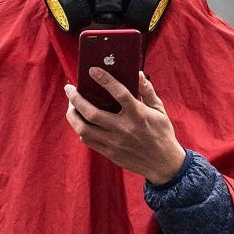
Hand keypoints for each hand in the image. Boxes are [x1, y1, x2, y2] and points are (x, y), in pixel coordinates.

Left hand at [64, 68, 186, 184]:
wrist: (164, 164)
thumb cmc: (162, 132)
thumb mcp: (159, 109)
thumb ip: (147, 90)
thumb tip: (137, 73)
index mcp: (138, 115)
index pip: (119, 93)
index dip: (105, 80)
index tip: (92, 70)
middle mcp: (124, 129)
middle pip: (92, 113)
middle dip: (75, 99)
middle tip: (69, 89)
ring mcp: (115, 143)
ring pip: (84, 129)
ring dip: (73, 115)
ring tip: (71, 105)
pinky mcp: (110, 154)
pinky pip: (89, 141)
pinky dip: (81, 129)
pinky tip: (81, 121)